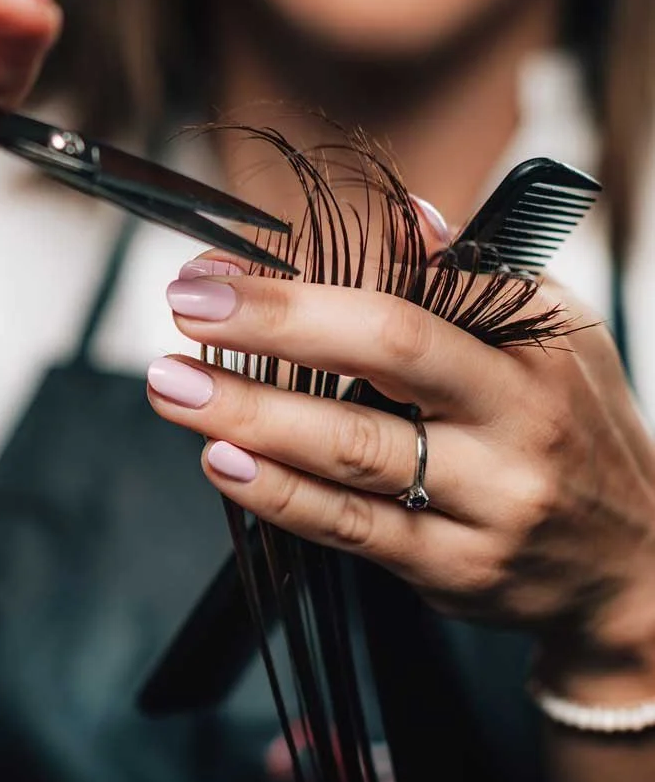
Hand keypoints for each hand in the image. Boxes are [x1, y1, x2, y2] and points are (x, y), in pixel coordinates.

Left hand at [148, 254, 654, 703]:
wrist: (631, 564)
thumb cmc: (572, 426)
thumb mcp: (550, 337)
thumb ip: (470, 278)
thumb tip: (403, 214)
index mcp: (532, 346)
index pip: (412, 290)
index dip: (307, 278)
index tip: (220, 269)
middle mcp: (517, 418)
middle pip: (387, 352)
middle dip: (275, 324)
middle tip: (185, 309)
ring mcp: (486, 501)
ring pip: (354, 450)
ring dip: (251, 414)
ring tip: (174, 387)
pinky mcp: (451, 567)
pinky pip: (352, 528)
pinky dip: (279, 494)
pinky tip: (222, 461)